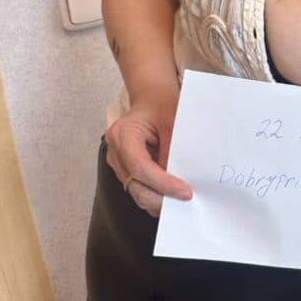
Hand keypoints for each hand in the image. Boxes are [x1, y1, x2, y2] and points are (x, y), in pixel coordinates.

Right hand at [104, 94, 191, 217]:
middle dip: (160, 197)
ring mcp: (117, 161)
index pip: (140, 167)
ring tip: (180, 199)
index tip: (184, 191)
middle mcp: (114, 150)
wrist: (151, 99)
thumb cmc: (161, 105)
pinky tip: (171, 194)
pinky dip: (154, 194)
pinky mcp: (124, 169)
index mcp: (123, 133)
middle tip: (185, 200)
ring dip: (158, 198)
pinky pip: (138, 187)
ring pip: (135, 190)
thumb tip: (180, 180)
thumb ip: (173, 151)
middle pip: (134, 184)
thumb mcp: (172, 122)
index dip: (162, 183)